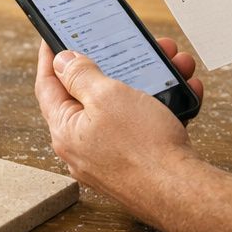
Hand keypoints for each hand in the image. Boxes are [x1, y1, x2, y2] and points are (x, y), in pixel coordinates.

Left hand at [34, 39, 203, 204]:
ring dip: (149, 81)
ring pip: (126, 106)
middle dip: (118, 64)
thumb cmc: (143, 148)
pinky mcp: (136, 162)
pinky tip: (182, 92)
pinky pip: (145, 124)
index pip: (48, 85)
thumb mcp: (107, 96)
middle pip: (93, 93)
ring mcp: (110, 156)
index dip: (51, 58)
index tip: (53, 38)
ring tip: (172, 65)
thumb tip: (61, 61)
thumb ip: (81, 75)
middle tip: (134, 46)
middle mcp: (83, 146)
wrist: (182, 193)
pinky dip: (162, 105)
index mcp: (66, 130)